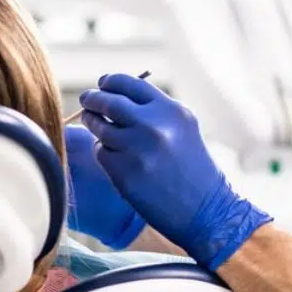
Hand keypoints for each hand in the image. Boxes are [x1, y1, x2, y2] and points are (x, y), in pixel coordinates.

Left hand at [80, 74, 271, 269]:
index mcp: (170, 110)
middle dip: (92, 98)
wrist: (205, 209)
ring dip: (94, 124)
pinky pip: (101, 153)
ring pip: (100, 128)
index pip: (128, 83)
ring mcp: (136, 150)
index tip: (102, 84)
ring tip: (96, 126)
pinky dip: (104, 153)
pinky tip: (118, 158)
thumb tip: (113, 93)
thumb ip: (152, 108)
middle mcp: (153, 126)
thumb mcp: (182, 127)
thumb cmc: (191, 165)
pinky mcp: (123, 173)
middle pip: (107, 102)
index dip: (110, 82)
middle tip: (86, 100)